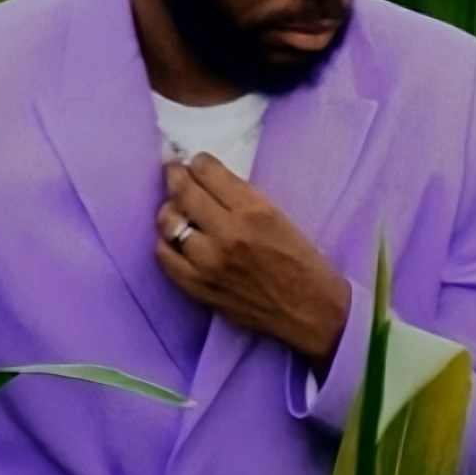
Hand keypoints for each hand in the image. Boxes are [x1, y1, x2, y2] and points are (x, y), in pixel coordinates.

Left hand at [156, 153, 351, 373]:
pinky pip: (165, 256)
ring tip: (175, 207)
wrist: (310, 312)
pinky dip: (165, 242)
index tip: (196, 162)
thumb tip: (209, 180)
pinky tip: (174, 238)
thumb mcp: (280, 217)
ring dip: (169, 209)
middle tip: (173, 171)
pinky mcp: (199, 287)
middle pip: (184, 192)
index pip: (208, 172)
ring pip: (169, 223)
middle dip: (175, 175)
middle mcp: (228, 233)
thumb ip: (243, 198)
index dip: (198, 162)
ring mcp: (209, 262)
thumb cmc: (302, 262)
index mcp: (254, 210)